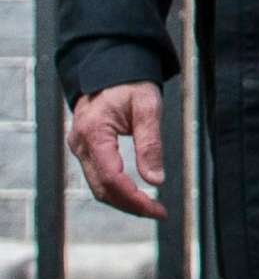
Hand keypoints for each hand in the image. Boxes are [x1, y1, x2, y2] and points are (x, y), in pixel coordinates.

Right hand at [68, 82, 167, 219]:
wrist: (111, 67)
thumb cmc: (130, 82)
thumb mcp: (148, 106)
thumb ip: (150, 143)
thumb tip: (156, 179)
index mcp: (94, 133)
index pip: (111, 177)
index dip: (134, 198)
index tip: (156, 208)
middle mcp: (81, 144)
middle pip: (101, 188)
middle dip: (130, 205)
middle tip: (159, 212)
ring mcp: (80, 147)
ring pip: (97, 186)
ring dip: (123, 200)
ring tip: (151, 207)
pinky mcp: (85, 149)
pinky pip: (97, 176)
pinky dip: (116, 189)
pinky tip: (135, 194)